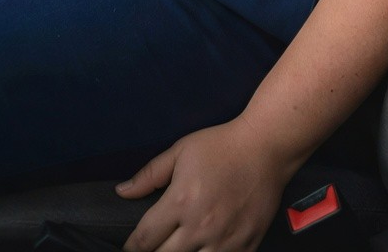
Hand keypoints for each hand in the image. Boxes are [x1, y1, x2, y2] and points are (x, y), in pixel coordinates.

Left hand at [117, 117, 291, 251]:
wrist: (266, 147)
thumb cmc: (220, 146)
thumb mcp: (181, 151)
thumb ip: (149, 175)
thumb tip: (121, 192)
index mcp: (180, 202)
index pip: (144, 239)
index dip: (132, 247)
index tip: (130, 247)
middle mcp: (199, 227)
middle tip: (154, 246)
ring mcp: (224, 241)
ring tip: (178, 247)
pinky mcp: (245, 247)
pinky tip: (204, 250)